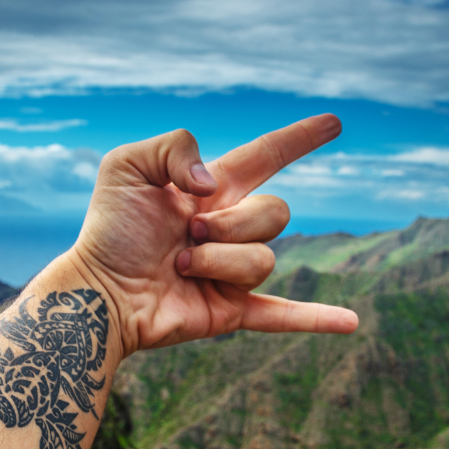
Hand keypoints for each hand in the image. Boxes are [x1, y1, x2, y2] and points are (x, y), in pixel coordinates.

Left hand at [68, 114, 357, 356]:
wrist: (97, 290)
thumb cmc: (107, 228)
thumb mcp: (127, 165)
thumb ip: (175, 148)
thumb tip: (217, 188)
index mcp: (212, 191)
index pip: (268, 157)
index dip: (299, 139)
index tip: (333, 125)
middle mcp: (229, 229)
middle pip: (275, 213)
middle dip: (233, 222)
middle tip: (188, 232)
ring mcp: (231, 272)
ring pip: (264, 261)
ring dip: (220, 261)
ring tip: (181, 266)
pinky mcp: (229, 311)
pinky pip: (283, 315)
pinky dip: (317, 320)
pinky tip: (351, 324)